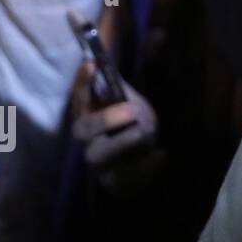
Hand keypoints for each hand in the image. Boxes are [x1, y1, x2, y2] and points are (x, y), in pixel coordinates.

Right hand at [70, 61, 164, 196]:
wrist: (143, 166)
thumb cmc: (132, 128)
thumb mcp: (129, 105)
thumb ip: (120, 90)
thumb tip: (114, 58)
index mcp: (90, 118)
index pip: (79, 98)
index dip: (82, 83)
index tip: (91, 64)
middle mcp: (88, 141)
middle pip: (82, 130)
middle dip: (106, 118)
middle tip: (132, 110)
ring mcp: (99, 164)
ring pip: (99, 156)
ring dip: (124, 142)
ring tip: (145, 132)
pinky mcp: (114, 183)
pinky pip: (126, 178)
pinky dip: (147, 165)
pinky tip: (163, 155)